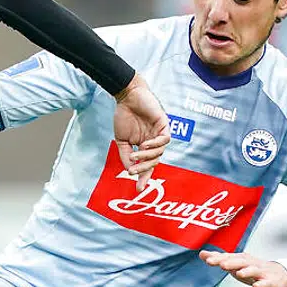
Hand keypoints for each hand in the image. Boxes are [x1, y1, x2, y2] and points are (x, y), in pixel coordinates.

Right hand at [113, 74, 169, 190]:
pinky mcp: (164, 124)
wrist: (127, 97)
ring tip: (135, 154)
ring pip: (160, 152)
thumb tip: (130, 170)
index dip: (144, 178)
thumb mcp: (121, 141)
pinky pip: (165, 138)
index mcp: (145, 147)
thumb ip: (125, 156)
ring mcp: (160, 133)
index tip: (138, 189)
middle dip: (144, 169)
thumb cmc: (124, 116)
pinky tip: (145, 144)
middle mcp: (154, 142)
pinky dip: (156, 144)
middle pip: (155, 162)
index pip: (147, 166)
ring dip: (147, 156)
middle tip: (133, 172)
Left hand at [199, 251, 286, 286]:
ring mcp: (261, 272)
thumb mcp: (235, 264)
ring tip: (238, 273)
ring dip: (246, 271)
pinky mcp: (270, 282)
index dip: (218, 258)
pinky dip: (261, 285)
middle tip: (221, 264)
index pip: (228, 257)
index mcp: (241, 259)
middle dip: (231, 262)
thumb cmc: (253, 269)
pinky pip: (265, 283)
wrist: (279, 275)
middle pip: (240, 262)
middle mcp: (250, 263)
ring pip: (253, 270)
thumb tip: (201, 254)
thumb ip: (219, 259)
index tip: (206, 258)